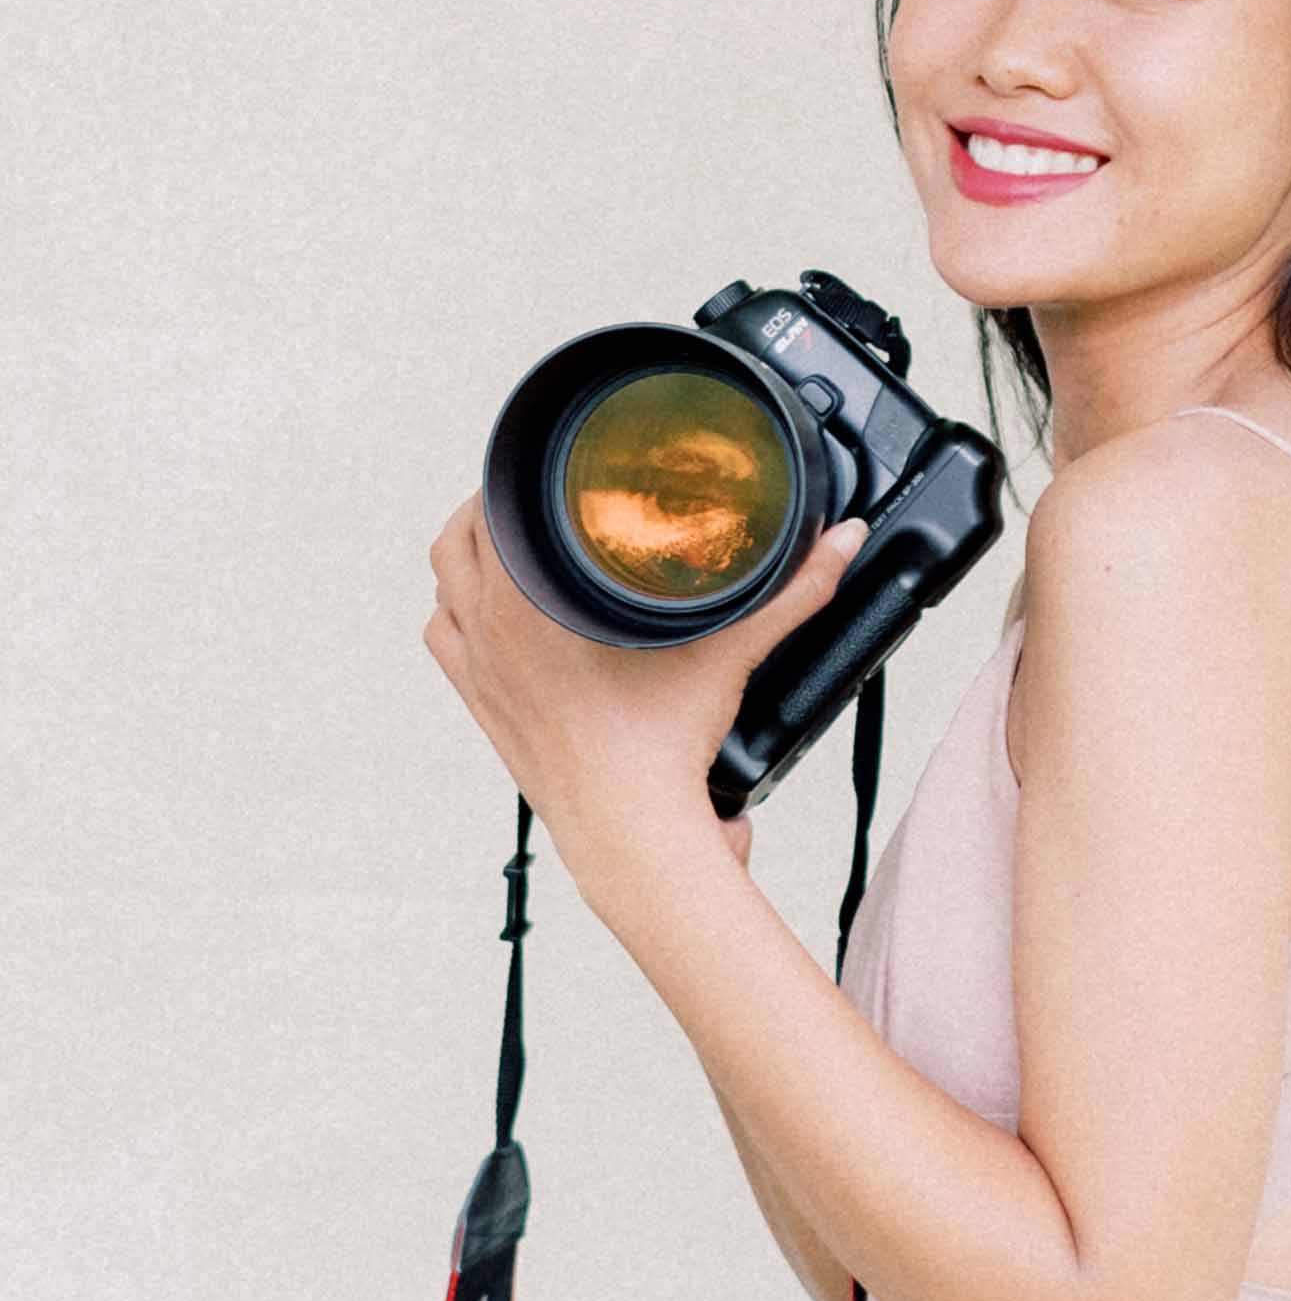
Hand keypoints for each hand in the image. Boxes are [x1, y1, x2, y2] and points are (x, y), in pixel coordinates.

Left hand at [424, 494, 867, 878]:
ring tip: (505, 538)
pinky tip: (489, 607)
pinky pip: (442, 641)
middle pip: (455, 539)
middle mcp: (490, 634)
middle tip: (531, 496)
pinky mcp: (481, 707)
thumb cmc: (664, 753)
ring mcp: (477, 673)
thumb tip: (840, 542)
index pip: (492, 512)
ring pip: (439, 587)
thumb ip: (790, 593)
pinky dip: (456, 613)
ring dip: (463, 557)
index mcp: (531, 607)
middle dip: (488, 509)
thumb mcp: (729, 657)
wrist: (629, 836)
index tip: (540, 464)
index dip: (511, 478)